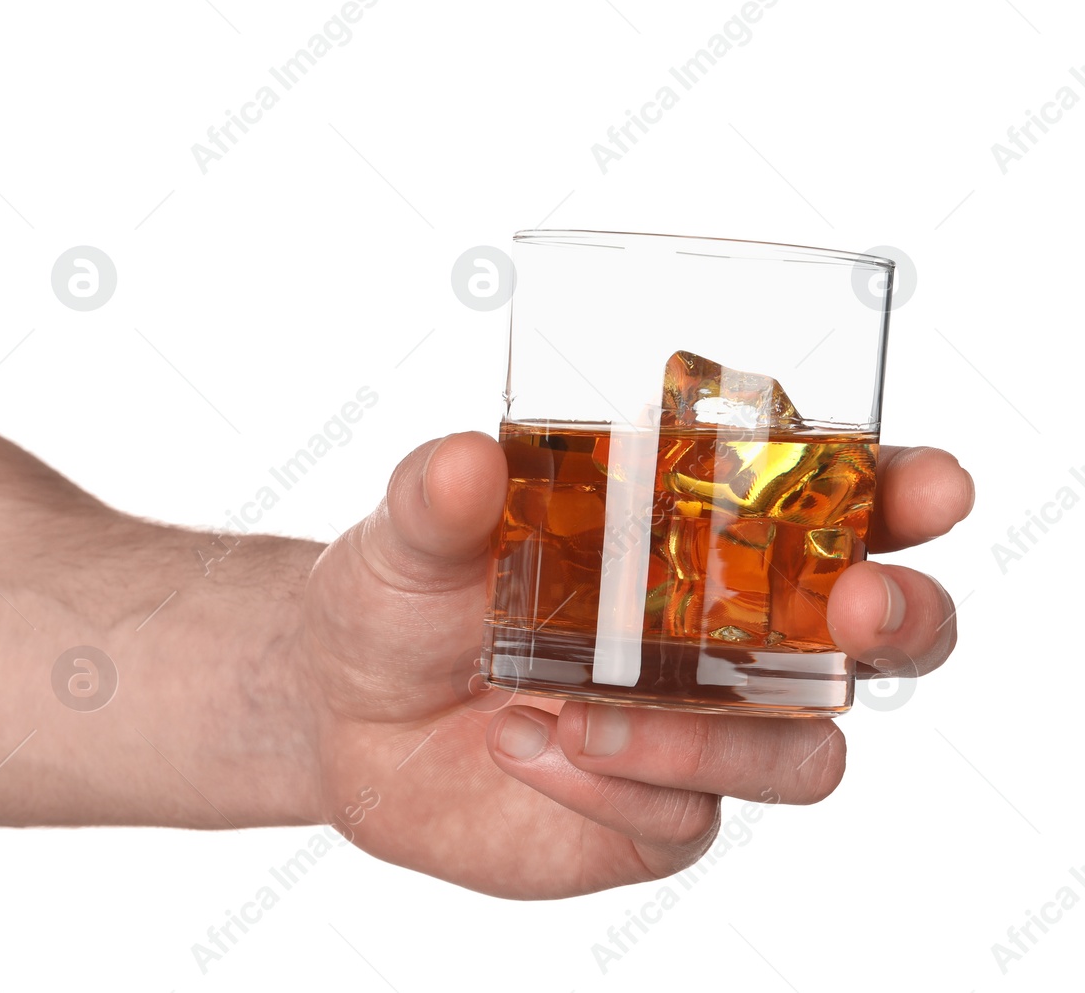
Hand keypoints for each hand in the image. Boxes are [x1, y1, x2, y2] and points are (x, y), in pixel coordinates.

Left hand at [297, 433, 972, 898]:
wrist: (345, 710)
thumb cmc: (404, 595)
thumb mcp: (409, 533)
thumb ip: (440, 497)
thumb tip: (467, 460)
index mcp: (700, 531)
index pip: (838, 503)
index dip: (902, 494)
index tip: (930, 486)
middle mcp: (731, 631)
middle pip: (883, 635)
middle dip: (898, 618)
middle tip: (854, 606)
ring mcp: (708, 729)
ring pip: (801, 753)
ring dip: (712, 739)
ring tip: (582, 713)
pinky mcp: (661, 813)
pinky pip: (688, 815)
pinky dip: (612, 784)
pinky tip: (524, 747)